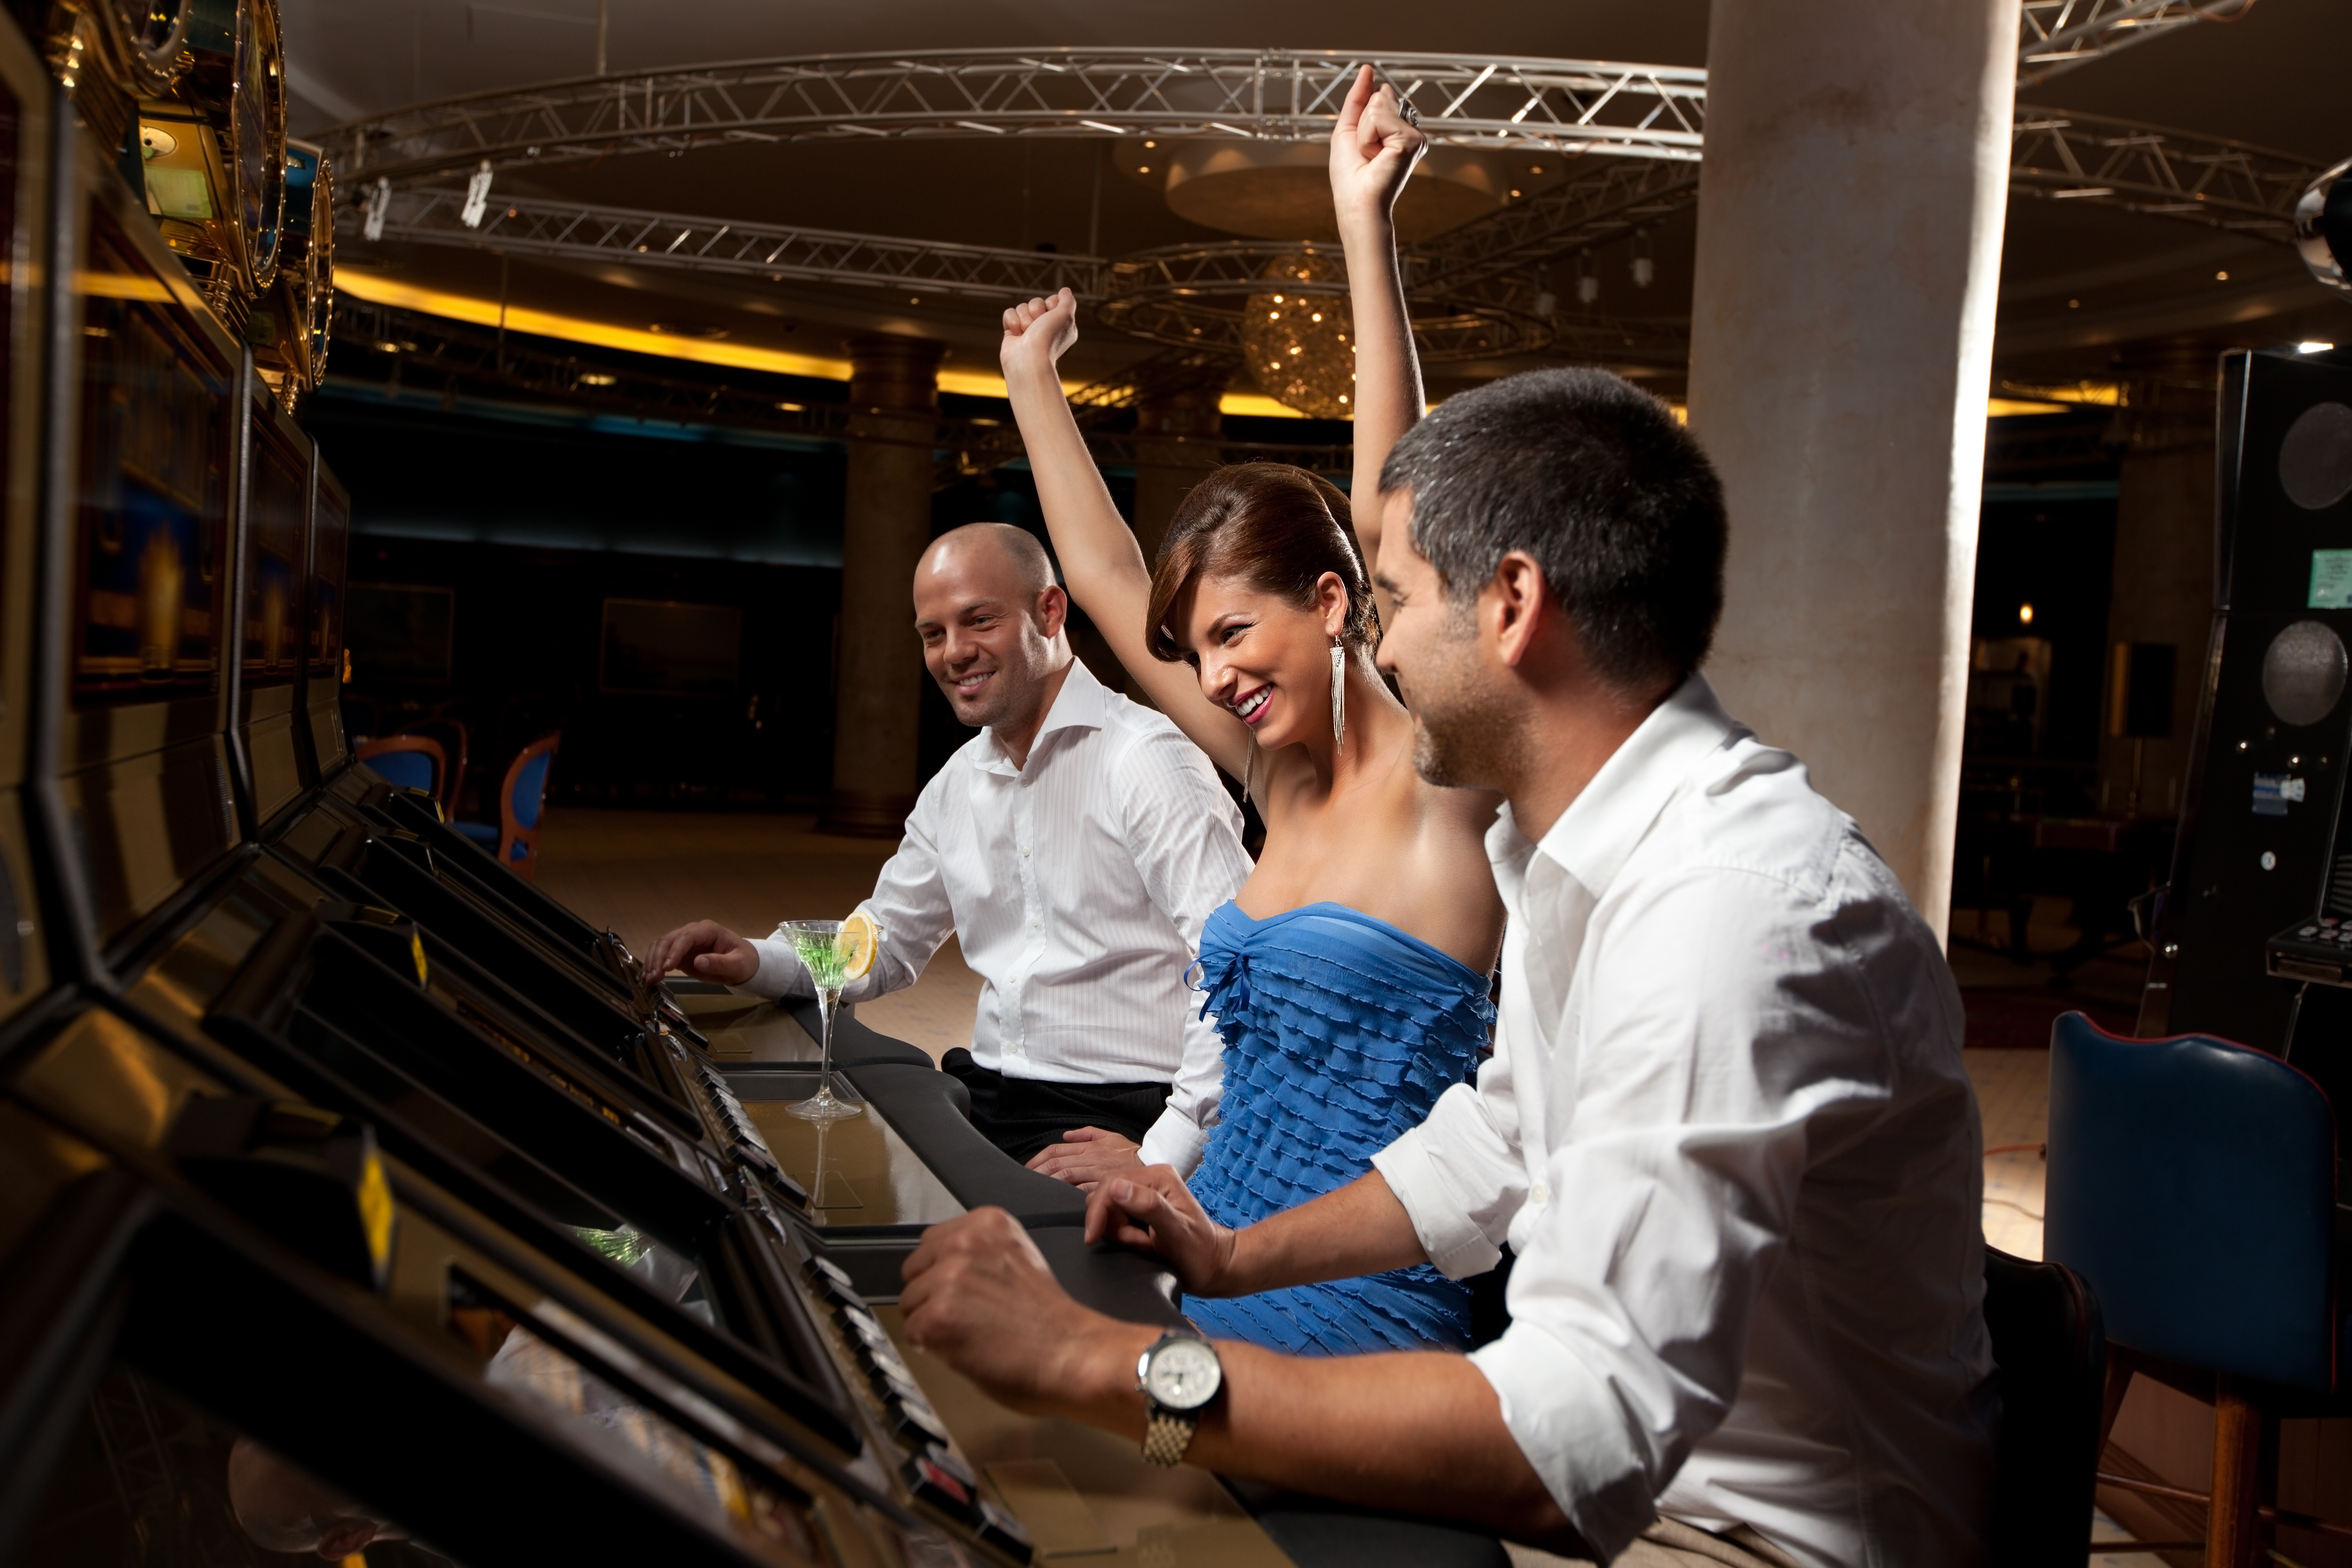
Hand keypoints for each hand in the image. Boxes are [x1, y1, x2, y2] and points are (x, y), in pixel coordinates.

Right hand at [642, 919, 757, 986]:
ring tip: (649, 980)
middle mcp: (693, 932)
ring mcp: (685, 942)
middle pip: (669, 940)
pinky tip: (649, 977)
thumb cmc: (743, 961)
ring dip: (653, 961)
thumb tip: (698, 962)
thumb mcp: (737, 965)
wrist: (743, 964)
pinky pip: (662, 955)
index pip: (686, 937)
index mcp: (708, 930)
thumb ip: (719, 963)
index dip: (675, 951)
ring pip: (661, 945)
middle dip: (658, 958)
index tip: (667, 967)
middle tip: (653, 977)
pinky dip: (654, 964)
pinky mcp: (680, 953)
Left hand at [900, 1208, 1140, 1414]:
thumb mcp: (1016, 1259)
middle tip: (967, 1316)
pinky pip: (913, 1333)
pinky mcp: (937, 1315)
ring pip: (910, 1302)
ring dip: (931, 1322)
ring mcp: (949, 1277)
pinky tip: (965, 1348)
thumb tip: (944, 1272)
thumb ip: (979, 1256)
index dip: (943, 1273)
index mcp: (987, 1222)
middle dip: (932, 1294)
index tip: (964, 1291)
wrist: (1072, 1353)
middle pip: (914, 1268)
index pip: (932, 1242)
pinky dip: (932, 1347)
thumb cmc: (1051, 1320)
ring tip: (970, 1333)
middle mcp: (965, 1241)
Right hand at [1001, 287, 1079, 385]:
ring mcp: (1027, 330)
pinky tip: (1016, 335)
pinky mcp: (1012, 333)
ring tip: (1027, 333)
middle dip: (1036, 311)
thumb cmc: (1049, 339)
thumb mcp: (1066, 315)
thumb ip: (1068, 301)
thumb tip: (1065, 291)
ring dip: (1024, 318)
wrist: (1028, 360)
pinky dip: (1012, 322)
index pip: (1052, 300)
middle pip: (1036, 302)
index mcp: (1060, 324)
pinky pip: (1009, 313)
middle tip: (1038, 326)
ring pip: (1022, 307)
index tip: (1052, 316)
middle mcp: (1044, 327)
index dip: (1051, 304)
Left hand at [1026, 1127, 1146, 1189]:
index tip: (1026, 1170)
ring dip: (1048, 1184)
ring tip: (1035, 1193)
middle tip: (1025, 1184)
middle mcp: (1091, 1158)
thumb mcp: (1111, 1137)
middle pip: (1056, 1164)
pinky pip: (1082, 1192)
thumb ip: (1088, 1134)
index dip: (1037, 1160)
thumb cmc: (1132, 1154)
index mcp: (1089, 1146)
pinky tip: (1057, 1201)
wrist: (1155, 1165)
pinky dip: (1067, 1196)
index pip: (1056, 1150)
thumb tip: (1066, 1136)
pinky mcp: (1105, 1188)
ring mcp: (1097, 1173)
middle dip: (1037, 1174)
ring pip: (1066, 1177)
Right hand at [1084, 1168, 1239, 1297]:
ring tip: (1145, 1245)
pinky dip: (1121, 1236)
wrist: (1212, 1268)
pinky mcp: (1138, 1211)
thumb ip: (1148, 1206)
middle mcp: (1148, 1181)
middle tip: (1140, 1244)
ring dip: (1119, 1233)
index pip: (1110, 1185)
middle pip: (1105, 1197)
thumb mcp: (1175, 1231)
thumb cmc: (1199, 1252)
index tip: (1092, 1238)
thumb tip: (1116, 1187)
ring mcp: (1143, 1196)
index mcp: (1157, 1177)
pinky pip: (1114, 1220)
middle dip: (1114, 1225)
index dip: (1098, 1212)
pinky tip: (1141, 1245)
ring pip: (1107, 1211)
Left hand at [1329, 63, 1425, 230]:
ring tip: (1370, 156)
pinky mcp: (1413, 141)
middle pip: (1379, 97)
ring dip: (1364, 132)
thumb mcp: (1348, 129)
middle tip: (1366, 153)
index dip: (1362, 117)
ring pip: (1379, 105)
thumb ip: (1358, 98)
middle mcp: (1409, 130)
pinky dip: (1368, 137)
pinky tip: (1376, 156)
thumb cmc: (1351, 176)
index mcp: (1396, 128)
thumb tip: (1367, 69)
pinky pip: (1379, 118)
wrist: (1357, 203)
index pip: (1378, 97)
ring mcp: (1414, 136)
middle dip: (1362, 124)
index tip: (1364, 147)